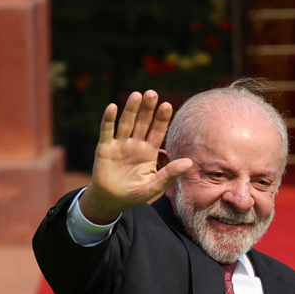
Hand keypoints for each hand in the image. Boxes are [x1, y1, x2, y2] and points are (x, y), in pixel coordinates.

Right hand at [79, 90, 193, 223]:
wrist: (112, 200)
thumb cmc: (134, 193)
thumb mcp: (154, 186)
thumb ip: (169, 173)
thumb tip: (189, 162)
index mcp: (149, 152)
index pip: (157, 132)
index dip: (162, 119)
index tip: (168, 105)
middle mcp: (135, 144)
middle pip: (142, 123)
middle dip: (147, 109)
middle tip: (152, 93)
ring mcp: (120, 144)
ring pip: (126, 123)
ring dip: (131, 109)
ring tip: (137, 95)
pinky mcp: (104, 147)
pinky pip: (107, 131)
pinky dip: (109, 119)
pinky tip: (113, 107)